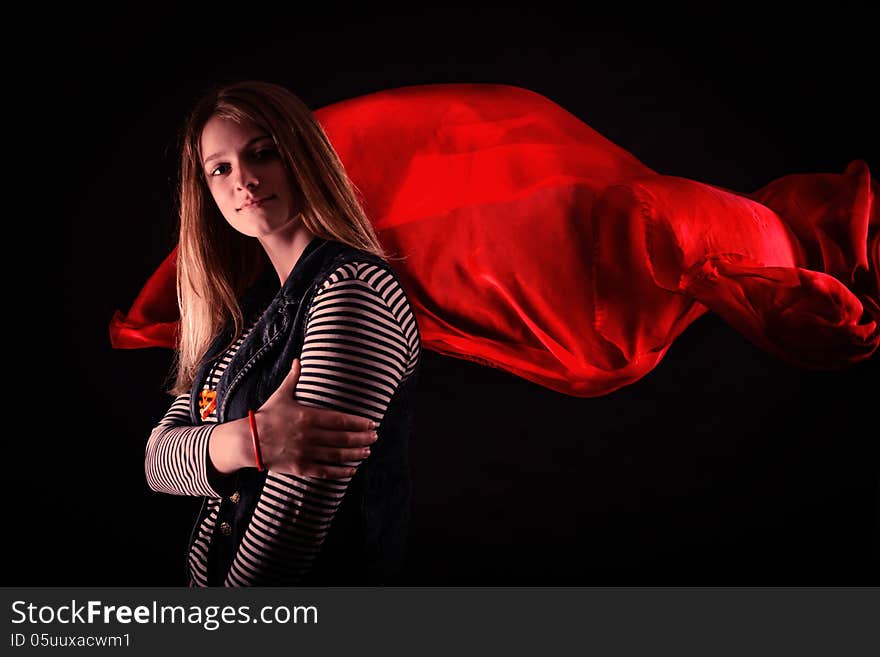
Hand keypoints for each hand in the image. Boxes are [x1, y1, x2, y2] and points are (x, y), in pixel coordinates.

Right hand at [254, 358, 377, 477]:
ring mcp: (305, 453)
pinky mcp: (300, 468)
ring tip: (367, 452)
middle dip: (362, 438)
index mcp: (308, 416)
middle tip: (375, 437)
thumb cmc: (266, 416)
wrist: (248, 441)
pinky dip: (340, 472)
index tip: (372, 424)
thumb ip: (293, 379)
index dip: (358, 423)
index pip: (340, 420)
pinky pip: (325, 471)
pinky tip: (352, 470)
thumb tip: (298, 360)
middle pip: (343, 438)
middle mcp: (309, 435)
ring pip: (337, 455)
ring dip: (355, 454)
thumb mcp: (281, 395)